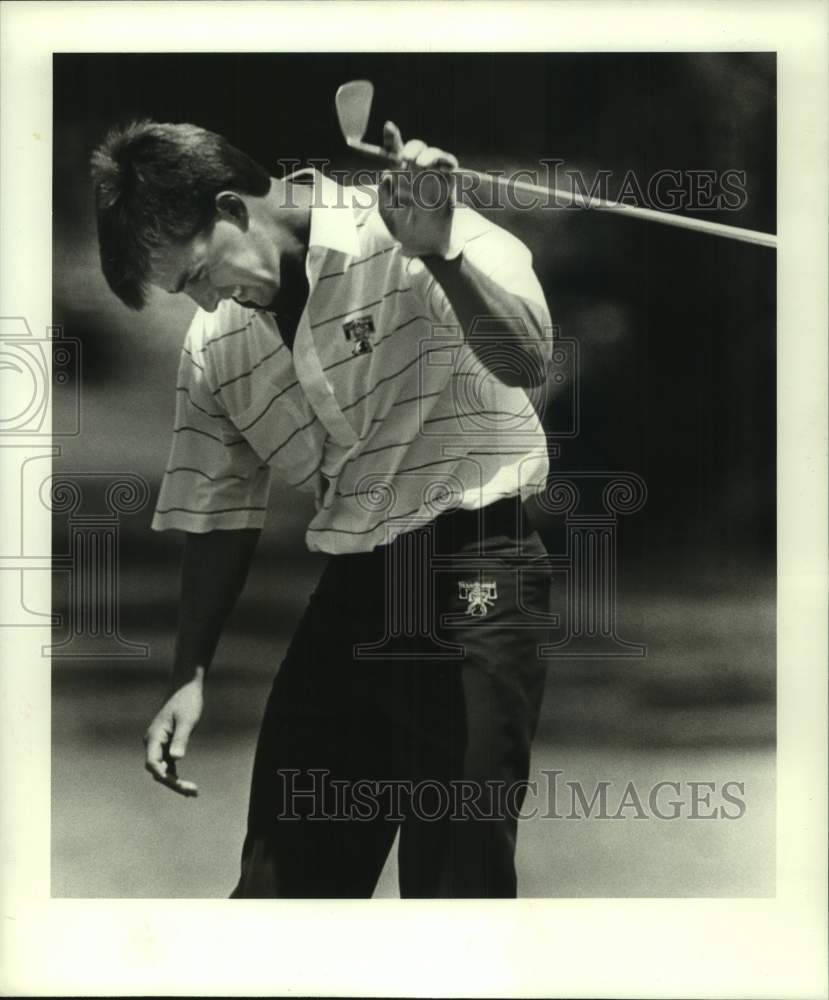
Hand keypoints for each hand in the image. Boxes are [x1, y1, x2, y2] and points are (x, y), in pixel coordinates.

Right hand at [143, 668, 203, 796]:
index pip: (152, 763)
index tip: (176, 784)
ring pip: (162, 769)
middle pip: (157, 769)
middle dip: (172, 782)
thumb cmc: (187, 701)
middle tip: (192, 791)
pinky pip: (168, 764)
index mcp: (154, 737)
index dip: (162, 775)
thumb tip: (176, 758)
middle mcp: (152, 742)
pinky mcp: (166, 744)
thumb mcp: (187, 720)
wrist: (185, 687)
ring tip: (193, 792)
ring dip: (174, 781)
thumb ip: (181, 738)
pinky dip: (175, 774)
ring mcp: (158, 744)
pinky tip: (187, 785)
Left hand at [379, 121, 458, 257]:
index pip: (395, 152)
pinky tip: (437, 166)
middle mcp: (416, 173)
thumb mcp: (387, 214)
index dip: (392, 138)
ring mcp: (433, 176)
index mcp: (400, 176)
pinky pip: (449, 163)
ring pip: (433, 152)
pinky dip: (445, 160)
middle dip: (412, 146)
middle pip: (416, 147)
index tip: (388, 126)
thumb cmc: (406, 230)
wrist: (426, 245)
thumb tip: (386, 174)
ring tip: (420, 164)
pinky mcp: (448, 182)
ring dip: (428, 153)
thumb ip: (383, 195)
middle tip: (408, 158)